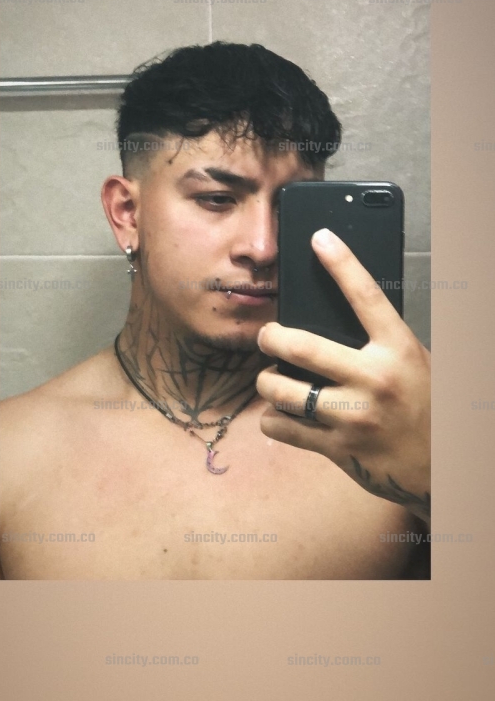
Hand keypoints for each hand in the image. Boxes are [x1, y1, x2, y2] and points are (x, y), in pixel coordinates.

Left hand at [255, 228, 430, 523]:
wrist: (439, 466)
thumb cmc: (423, 404)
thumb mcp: (411, 360)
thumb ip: (378, 340)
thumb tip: (336, 310)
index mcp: (397, 349)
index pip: (366, 296)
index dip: (341, 262)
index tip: (319, 238)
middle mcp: (374, 379)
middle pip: (302, 347)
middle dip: (271, 336)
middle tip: (266, 335)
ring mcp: (353, 415)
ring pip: (283, 391)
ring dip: (267, 382)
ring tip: (271, 379)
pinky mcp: (338, 448)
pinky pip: (283, 428)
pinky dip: (273, 419)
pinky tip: (279, 414)